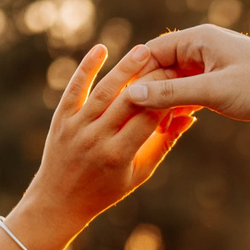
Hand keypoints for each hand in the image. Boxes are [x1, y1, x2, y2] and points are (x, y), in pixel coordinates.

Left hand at [7, 43, 195, 248]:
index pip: (149, 118)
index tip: (182, 82)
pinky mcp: (61, 118)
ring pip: (103, 91)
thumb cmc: (107, 190)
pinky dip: (86, 68)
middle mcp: (97, 139)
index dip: (167, 98)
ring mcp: (76, 127)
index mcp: (119, 155)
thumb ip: (164, 144)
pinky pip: (74, 88)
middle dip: (150, 79)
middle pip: (128, 101)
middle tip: (168, 60)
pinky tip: (101, 49)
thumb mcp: (140, 173)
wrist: (60, 200)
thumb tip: (189, 117)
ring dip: (123, 68)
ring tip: (143, 50)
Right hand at [125, 26, 249, 127]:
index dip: (132, 75)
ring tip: (146, 126)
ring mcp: (215, 63)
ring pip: (177, 81)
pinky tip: (172, 124)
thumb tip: (132, 95)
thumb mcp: (214, 92)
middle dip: (147, 91)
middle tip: (126, 119)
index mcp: (199, 38)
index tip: (114, 99)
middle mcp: (204, 46)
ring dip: (164, 101)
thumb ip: (172, 94)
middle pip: (162, 67)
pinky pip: (193, 90)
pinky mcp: (225, 80)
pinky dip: (182, 104)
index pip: (151, 52)